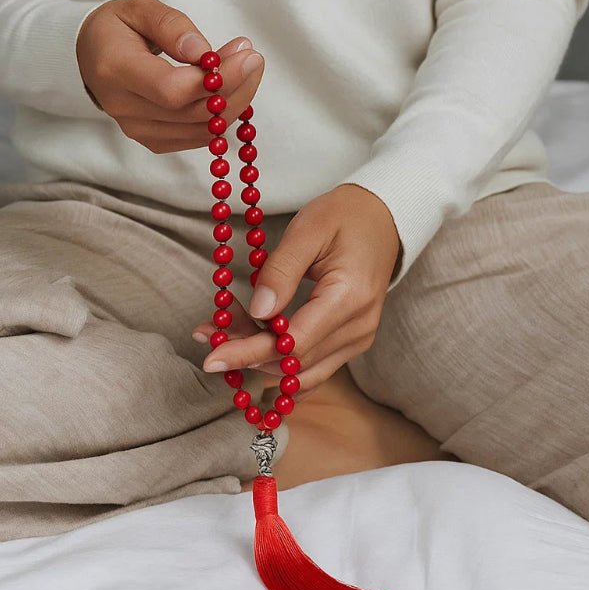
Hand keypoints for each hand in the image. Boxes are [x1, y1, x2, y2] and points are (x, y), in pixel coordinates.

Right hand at [76, 0, 264, 152]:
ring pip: (202, 129)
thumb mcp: (138, 9)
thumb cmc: (117, 29)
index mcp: (115, 71)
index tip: (247, 54)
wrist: (92, 59)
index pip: (172, 89)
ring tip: (247, 67)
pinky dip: (222, 115)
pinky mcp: (154, 142)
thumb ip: (171, 25)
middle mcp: (125, 109)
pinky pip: (199, 137)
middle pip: (193, 112)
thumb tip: (204, 52)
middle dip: (234, 86)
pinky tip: (230, 89)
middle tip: (254, 58)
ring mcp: (138, 131)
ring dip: (235, 101)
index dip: (216, 79)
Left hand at [194, 184, 401, 398]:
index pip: (293, 345)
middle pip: (293, 363)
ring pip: (300, 372)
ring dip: (257, 360)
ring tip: (220, 335)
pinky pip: (312, 367)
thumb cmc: (344, 217)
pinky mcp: (350, 342)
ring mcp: (358, 339)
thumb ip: (282, 271)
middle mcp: (359, 328)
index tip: (212, 357)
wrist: (382, 219)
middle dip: (245, 354)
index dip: (250, 353)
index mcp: (350, 298)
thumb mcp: (308, 229)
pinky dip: (278, 362)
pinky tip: (248, 347)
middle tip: (206, 334)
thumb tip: (258, 312)